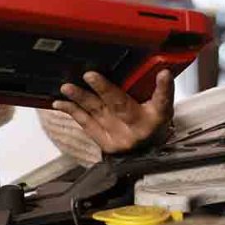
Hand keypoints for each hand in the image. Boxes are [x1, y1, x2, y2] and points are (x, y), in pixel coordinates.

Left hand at [53, 70, 174, 154]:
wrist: (145, 155)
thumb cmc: (151, 124)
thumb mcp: (161, 107)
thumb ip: (158, 90)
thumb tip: (160, 69)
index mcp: (157, 116)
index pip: (163, 100)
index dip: (163, 87)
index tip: (163, 74)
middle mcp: (138, 128)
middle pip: (121, 105)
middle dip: (104, 89)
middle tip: (90, 75)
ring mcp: (119, 137)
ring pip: (98, 113)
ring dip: (81, 99)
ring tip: (67, 88)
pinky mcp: (105, 143)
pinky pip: (86, 124)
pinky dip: (73, 111)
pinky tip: (61, 102)